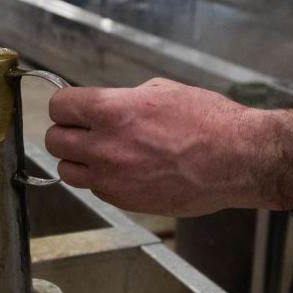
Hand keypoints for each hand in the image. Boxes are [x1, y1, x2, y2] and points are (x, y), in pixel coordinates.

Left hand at [45, 78, 275, 216]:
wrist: (237, 159)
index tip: (73, 107)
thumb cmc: (207, 121)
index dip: (66, 105)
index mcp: (111, 111)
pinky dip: (101, 180)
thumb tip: (104, 106)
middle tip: (84, 130)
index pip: (60, 107)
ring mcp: (113, 178)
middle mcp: (104, 147)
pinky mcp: (125, 201)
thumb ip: (123, 100)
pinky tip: (123, 170)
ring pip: (67, 172)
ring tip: (99, 153)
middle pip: (55, 141)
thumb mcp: (160, 91)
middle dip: (67, 133)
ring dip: (77, 161)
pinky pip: (95, 189)